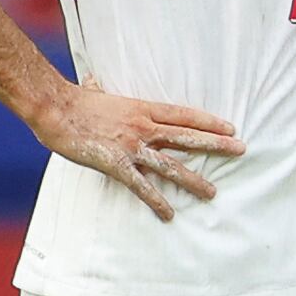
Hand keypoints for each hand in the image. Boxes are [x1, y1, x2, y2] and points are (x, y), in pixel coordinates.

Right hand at [35, 81, 243, 218]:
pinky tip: (169, 213)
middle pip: (187, 136)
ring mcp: (131, 146)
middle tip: (241, 149)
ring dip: (194, 179)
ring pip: (171, 164)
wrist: (54, 108)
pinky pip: (141, 186)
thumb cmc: (71, 100)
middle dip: (216, 144)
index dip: (208, 122)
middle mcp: (143, 127)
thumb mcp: (92, 91)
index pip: (184, 115)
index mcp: (141, 108)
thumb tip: (93, 82)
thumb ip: (99, 90)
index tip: (230, 127)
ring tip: (213, 192)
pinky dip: (156, 201)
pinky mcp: (116, 164)